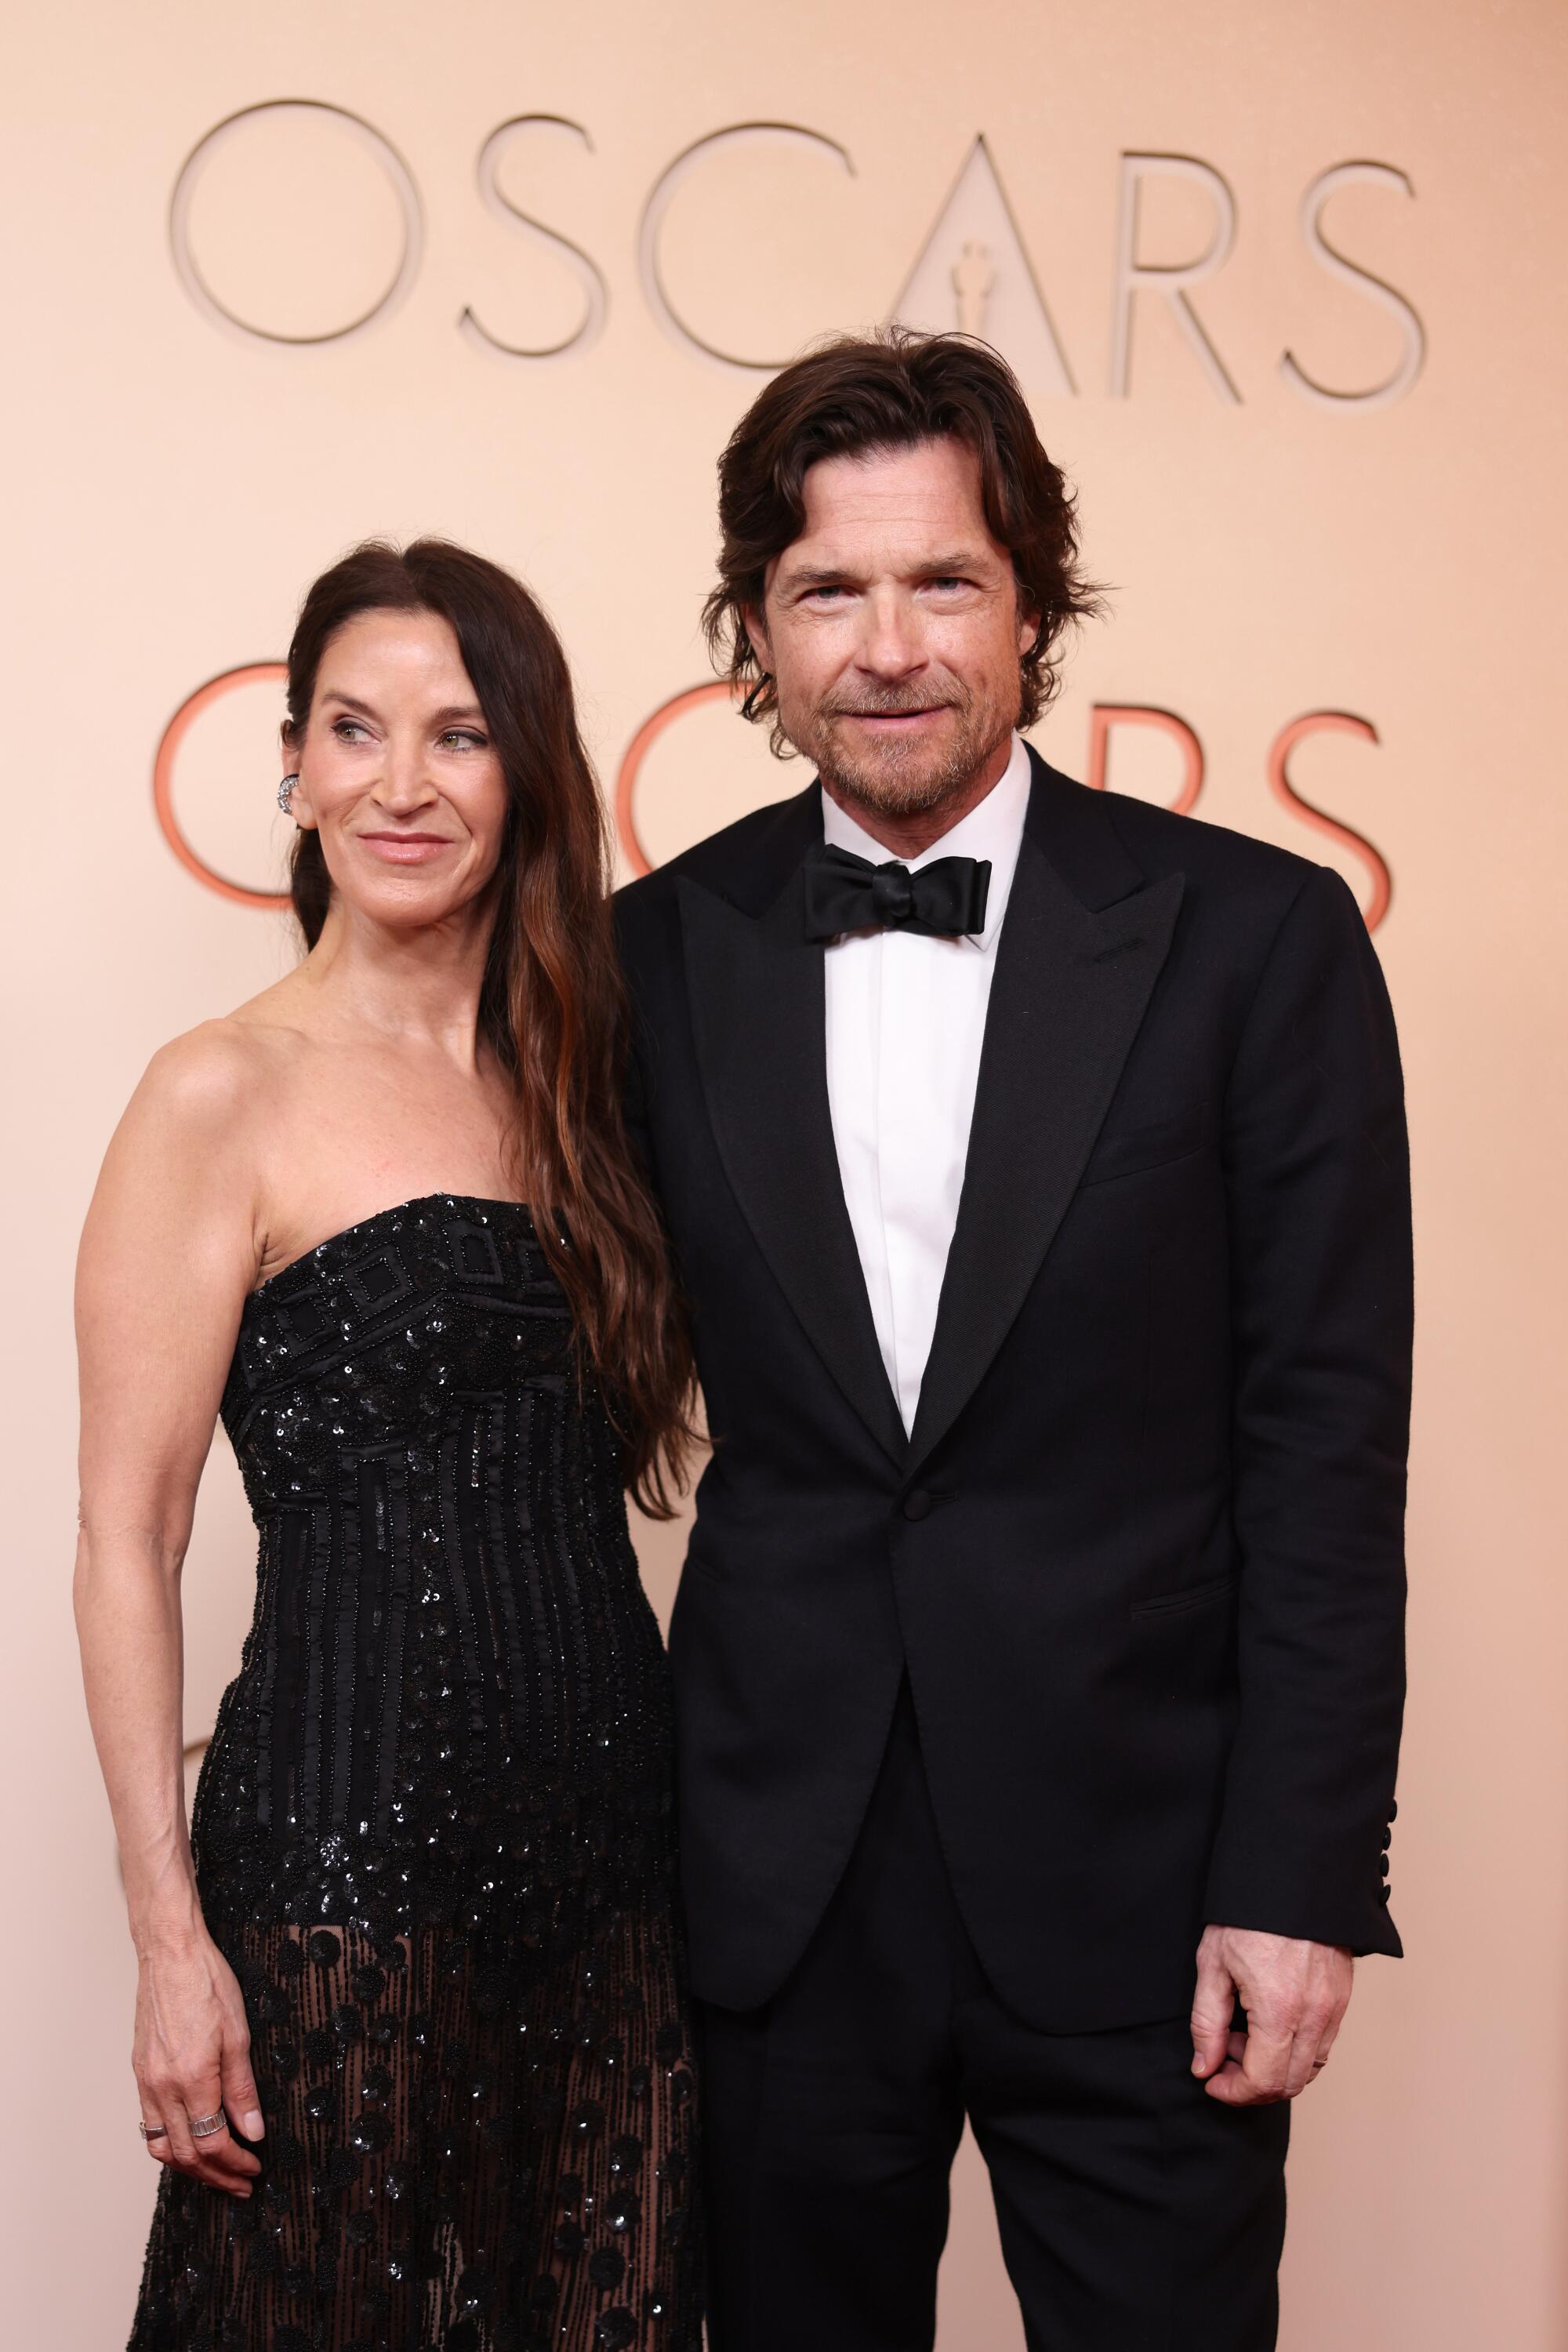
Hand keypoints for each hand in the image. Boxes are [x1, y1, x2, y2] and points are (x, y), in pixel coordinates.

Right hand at [133, 1927, 263, 2194]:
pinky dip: (170, 2144)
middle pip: (187, 2153)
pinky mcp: (140, 2072)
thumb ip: (243, 2089)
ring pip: (162, 2146)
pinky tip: (190, 2141)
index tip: (254, 2169)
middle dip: (216, 2175)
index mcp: (192, 2078)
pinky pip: (149, 2124)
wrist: (170, 1954)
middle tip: (241, 2183)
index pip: (213, 2143)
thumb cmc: (207, 1983)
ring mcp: (146, 2081)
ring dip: (190, 2167)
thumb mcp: (239, 2035)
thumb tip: (253, 2132)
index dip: (235, 2164)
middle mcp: (162, 2086)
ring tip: (217, 2172)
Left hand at [1189, 1924, 1352, 2104]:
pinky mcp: (1341, 1998)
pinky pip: (1323, 2046)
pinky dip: (1296, 2052)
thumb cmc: (1248, 1914)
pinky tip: (1271, 2026)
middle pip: (1289, 2084)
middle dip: (1252, 2085)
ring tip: (1246, 2036)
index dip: (1233, 2092)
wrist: (1292, 1874)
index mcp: (1279, 2010)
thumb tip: (1205, 2066)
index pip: (1262, 2081)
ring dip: (1276, 2069)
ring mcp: (1333, 2009)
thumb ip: (1206, 2022)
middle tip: (1225, 2056)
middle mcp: (1313, 2016)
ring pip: (1310, 2070)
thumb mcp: (1213, 1964)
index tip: (1212, 2080)